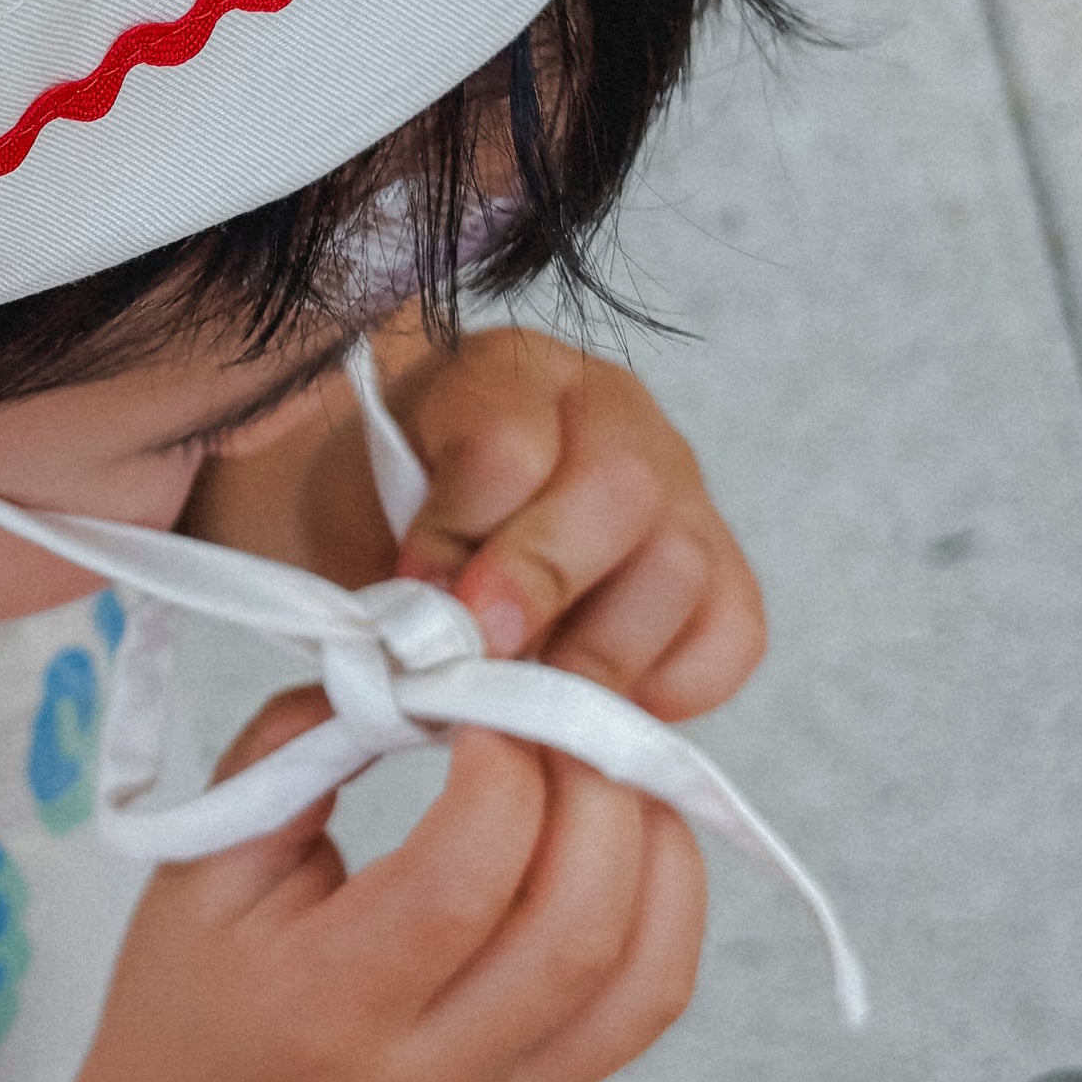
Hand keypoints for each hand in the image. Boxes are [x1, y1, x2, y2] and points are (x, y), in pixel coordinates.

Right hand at [60, 695, 706, 1081]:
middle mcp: (425, 1076)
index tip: (481, 695)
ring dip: (649, 841)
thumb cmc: (192, 998)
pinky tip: (631, 832)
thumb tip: (412, 663)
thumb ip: (294, 748)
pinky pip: (650, 1001)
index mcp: (321, 1009)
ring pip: (640, 971)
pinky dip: (669, 902)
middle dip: (591, 789)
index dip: (501, 767)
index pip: (459, 881)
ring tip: (599, 760)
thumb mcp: (198, 866)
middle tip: (556, 709)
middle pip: (576, 927)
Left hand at [381, 330, 764, 717]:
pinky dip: (672, 686)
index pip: (508, 441)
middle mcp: (612, 417)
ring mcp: (679, 490)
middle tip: (481, 654)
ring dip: (599, 655)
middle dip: (543, 584)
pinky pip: (733, 633)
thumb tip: (423, 664)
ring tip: (526, 705)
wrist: (402, 527)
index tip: (412, 591)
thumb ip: (377, 577)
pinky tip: (598, 704)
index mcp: (507, 375)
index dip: (460, 529)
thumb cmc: (376, 519)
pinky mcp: (720, 568)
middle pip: (620, 489)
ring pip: (683, 566)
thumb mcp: (348, 523)